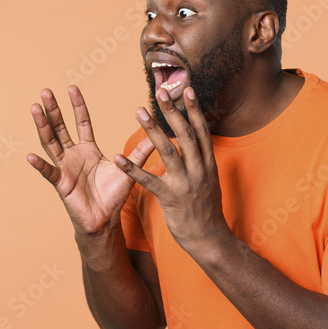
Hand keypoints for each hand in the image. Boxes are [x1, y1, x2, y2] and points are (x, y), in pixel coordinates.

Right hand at [27, 86, 154, 234]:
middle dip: (54, 110)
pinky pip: (49, 173)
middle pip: (61, 127)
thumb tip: (157, 134)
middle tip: (46, 91)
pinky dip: (40, 165)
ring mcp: (65, 168)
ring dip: (42, 126)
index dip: (77, 106)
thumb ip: (140, 151)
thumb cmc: (113, 196)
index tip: (72, 88)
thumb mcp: (129, 169)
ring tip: (35, 108)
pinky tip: (30, 156)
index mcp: (88, 150)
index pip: (82, 122)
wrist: (105, 221)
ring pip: (51, 143)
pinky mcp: (61, 184)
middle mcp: (73, 155)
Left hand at [113, 87, 231, 254]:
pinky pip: (148, 180)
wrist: (210, 239)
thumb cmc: (206, 210)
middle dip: (172, 111)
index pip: (201, 131)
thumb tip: (197, 142)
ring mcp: (185, 183)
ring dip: (152, 129)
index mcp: (208, 164)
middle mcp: (199, 170)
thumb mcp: (209, 181)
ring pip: (168, 151)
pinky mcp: (170, 198)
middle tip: (160, 91)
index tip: (187, 90)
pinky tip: (117, 158)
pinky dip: (132, 169)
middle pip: (185, 134)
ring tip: (138, 111)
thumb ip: (202, 161)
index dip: (194, 109)